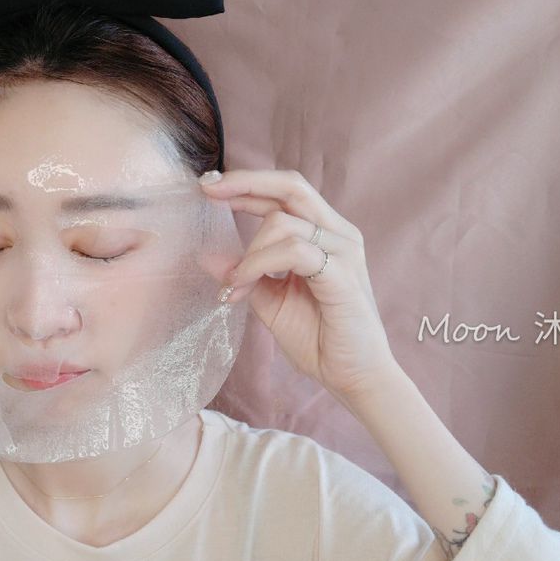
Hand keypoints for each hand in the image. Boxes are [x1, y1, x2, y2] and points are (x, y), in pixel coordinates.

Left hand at [201, 169, 399, 405]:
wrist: (353, 377)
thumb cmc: (318, 339)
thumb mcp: (270, 302)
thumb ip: (244, 274)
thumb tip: (206, 255)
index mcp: (324, 235)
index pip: (286, 193)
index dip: (248, 184)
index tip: (208, 188)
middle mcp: (338, 234)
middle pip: (291, 186)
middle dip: (245, 183)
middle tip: (208, 191)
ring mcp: (344, 251)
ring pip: (283, 222)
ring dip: (247, 253)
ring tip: (233, 285)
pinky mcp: (343, 275)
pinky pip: (294, 251)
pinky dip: (258, 264)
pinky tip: (242, 285)